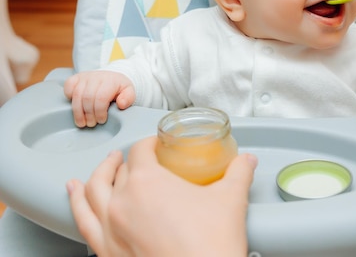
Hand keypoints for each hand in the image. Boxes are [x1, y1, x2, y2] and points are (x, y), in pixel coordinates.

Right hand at [64, 71, 135, 126]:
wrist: (112, 77)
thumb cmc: (119, 87)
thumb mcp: (129, 92)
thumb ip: (128, 98)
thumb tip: (121, 104)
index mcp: (110, 80)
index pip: (101, 98)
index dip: (100, 112)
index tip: (102, 120)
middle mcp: (96, 77)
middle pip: (87, 98)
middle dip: (89, 114)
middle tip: (92, 124)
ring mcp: (84, 76)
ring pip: (76, 95)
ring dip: (78, 112)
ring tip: (82, 123)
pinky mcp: (75, 78)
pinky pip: (68, 86)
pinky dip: (69, 97)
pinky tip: (76, 107)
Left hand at [67, 137, 257, 256]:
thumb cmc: (211, 245)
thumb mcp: (231, 198)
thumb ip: (239, 172)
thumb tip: (246, 160)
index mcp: (147, 182)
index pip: (140, 151)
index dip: (149, 143)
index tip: (157, 144)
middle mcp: (121, 203)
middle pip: (115, 171)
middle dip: (124, 159)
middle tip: (133, 156)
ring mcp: (109, 231)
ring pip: (90, 195)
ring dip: (94, 177)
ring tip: (97, 170)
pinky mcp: (107, 254)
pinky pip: (82, 225)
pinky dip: (76, 206)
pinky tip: (76, 200)